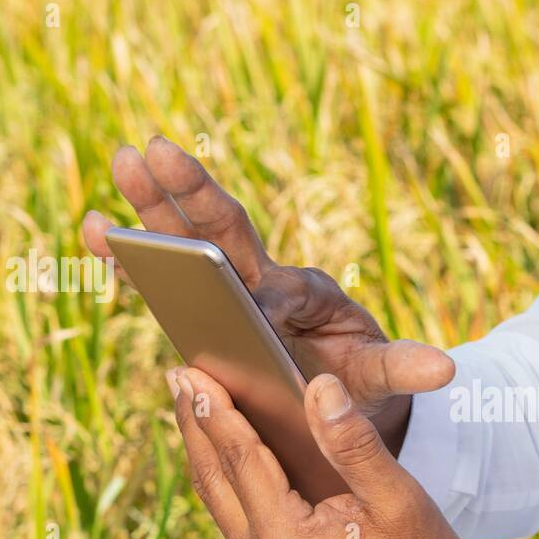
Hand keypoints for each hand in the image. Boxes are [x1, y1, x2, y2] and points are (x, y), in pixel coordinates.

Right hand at [84, 134, 453, 452]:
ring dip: (153, 207)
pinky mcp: (205, 305)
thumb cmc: (358, 382)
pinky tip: (94, 229)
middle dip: (193, 195)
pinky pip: (165, 277)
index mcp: (305, 298)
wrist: (341, 389)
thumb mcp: (381, 378)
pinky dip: (131, 255)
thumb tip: (444, 371)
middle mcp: (266, 281)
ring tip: (119, 161)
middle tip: (155, 149)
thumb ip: (401, 370)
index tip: (257, 313)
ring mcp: (232, 288)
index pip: (281, 290)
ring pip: (190, 241)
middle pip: (229, 232)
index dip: (265, 301)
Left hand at [168, 365, 507, 538]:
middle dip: (193, 425)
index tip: (190, 370)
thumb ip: (353, 442)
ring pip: (219, 502)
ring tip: (193, 409)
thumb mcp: (398, 497)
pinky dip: (225, 481)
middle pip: (213, 480)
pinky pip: (235, 522)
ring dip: (204, 452)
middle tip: (178, 376)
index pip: (239, 458)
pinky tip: (228, 458)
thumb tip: (318, 387)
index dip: (214, 410)